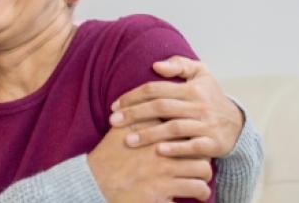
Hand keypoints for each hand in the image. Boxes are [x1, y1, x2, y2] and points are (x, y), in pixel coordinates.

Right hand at [88, 122, 212, 201]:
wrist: (95, 183)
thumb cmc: (109, 157)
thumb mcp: (120, 129)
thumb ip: (138, 114)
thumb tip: (154, 103)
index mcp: (151, 131)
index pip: (184, 126)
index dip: (192, 131)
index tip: (192, 138)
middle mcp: (159, 150)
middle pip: (198, 146)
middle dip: (203, 153)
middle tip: (200, 158)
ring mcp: (163, 172)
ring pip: (203, 170)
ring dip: (203, 175)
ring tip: (199, 178)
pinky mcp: (164, 193)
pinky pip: (196, 190)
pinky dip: (200, 192)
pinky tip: (195, 194)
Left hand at [109, 55, 243, 157]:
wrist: (237, 124)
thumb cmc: (210, 96)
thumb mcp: (201, 74)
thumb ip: (179, 65)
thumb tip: (155, 65)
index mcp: (192, 88)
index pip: (156, 89)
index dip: (133, 96)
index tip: (115, 106)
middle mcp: (199, 105)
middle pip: (161, 108)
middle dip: (134, 114)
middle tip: (113, 122)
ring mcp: (207, 125)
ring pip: (174, 128)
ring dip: (149, 134)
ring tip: (128, 140)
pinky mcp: (214, 144)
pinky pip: (193, 146)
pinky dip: (176, 149)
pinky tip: (158, 151)